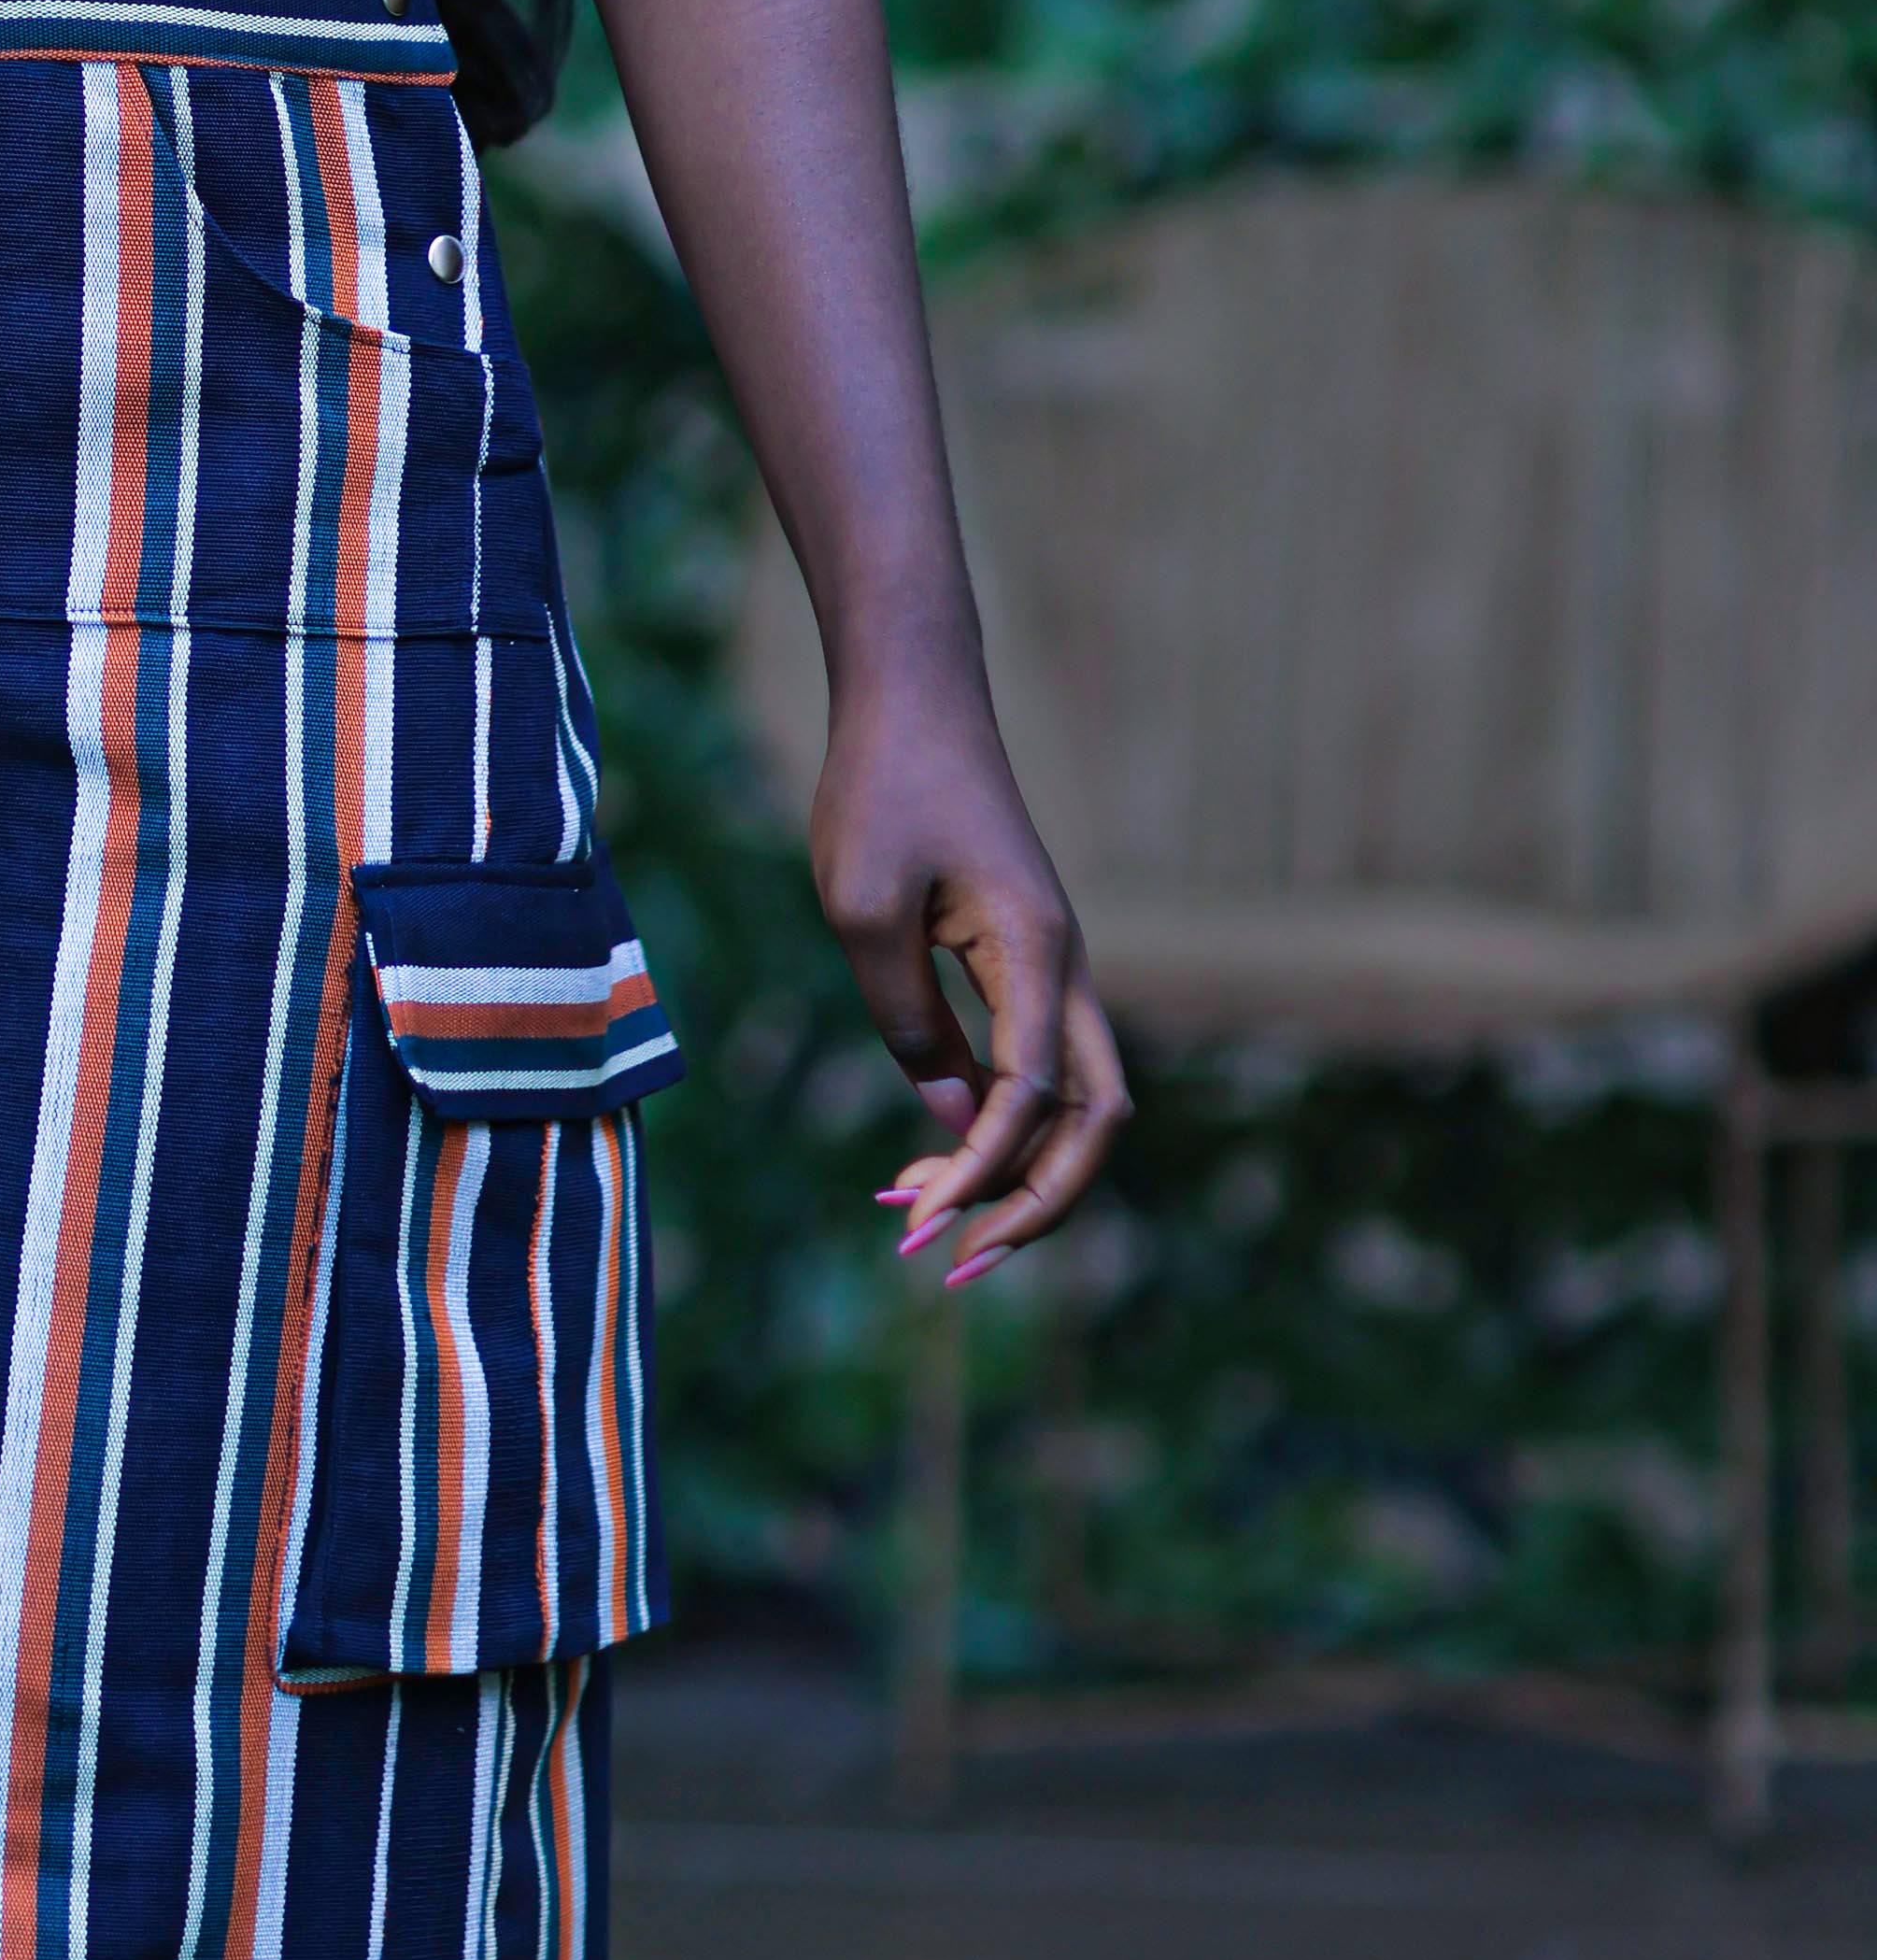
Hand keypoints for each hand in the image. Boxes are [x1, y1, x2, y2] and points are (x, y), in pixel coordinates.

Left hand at [809, 659, 1130, 1289]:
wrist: (911, 694)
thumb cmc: (882, 787)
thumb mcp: (864, 911)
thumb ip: (910, 1024)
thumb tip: (958, 1125)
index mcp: (1038, 954)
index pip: (1034, 1099)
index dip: (981, 1172)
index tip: (912, 1222)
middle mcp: (1066, 969)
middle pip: (1094, 1124)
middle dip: (1036, 1206)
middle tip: (953, 1265)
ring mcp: (1053, 967)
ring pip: (1075, 1102)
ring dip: (1018, 1170)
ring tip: (925, 1219)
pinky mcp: (1024, 961)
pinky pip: (1038, 1066)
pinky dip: (1000, 1123)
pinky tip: (931, 1150)